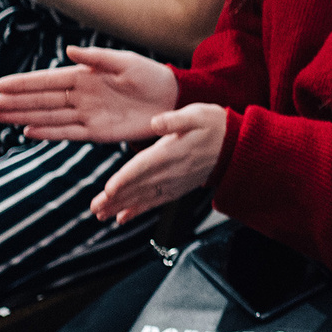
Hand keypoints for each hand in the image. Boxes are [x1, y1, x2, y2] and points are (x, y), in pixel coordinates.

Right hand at [0, 46, 181, 139]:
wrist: (172, 99)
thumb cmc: (150, 75)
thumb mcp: (125, 61)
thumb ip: (97, 58)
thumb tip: (70, 50)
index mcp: (85, 76)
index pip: (49, 80)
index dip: (25, 83)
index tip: (1, 84)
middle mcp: (81, 96)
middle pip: (43, 100)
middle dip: (16, 101)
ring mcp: (87, 114)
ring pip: (50, 117)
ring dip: (25, 117)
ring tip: (1, 117)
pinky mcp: (97, 132)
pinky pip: (68, 133)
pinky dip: (49, 133)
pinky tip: (29, 131)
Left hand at [91, 102, 227, 223]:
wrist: (236, 147)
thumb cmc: (215, 126)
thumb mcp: (197, 114)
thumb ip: (175, 120)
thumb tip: (155, 123)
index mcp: (172, 152)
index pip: (145, 167)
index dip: (126, 179)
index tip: (109, 189)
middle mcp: (172, 171)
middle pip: (139, 187)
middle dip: (116, 199)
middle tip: (95, 208)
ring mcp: (175, 182)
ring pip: (144, 197)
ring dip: (122, 206)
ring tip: (102, 214)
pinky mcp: (177, 188)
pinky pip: (156, 202)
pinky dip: (138, 211)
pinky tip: (123, 217)